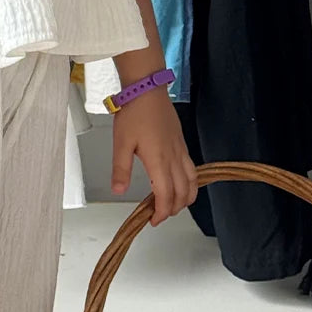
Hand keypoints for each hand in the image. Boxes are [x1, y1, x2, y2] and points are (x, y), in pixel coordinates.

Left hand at [110, 88, 197, 225]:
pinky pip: (192, 170)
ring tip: (171, 205)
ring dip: (185, 198)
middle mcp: (174, 158)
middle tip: (158, 215)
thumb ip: (121, 169)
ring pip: (192, 182)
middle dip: (173, 209)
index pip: (165, 194)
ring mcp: (181, 151)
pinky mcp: (182, 144)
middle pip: (182, 192)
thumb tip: (118, 191)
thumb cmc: (133, 114)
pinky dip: (190, 184)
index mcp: (158, 160)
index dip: (161, 212)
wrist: (148, 90)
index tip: (153, 220)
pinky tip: (180, 184)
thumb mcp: (121, 142)